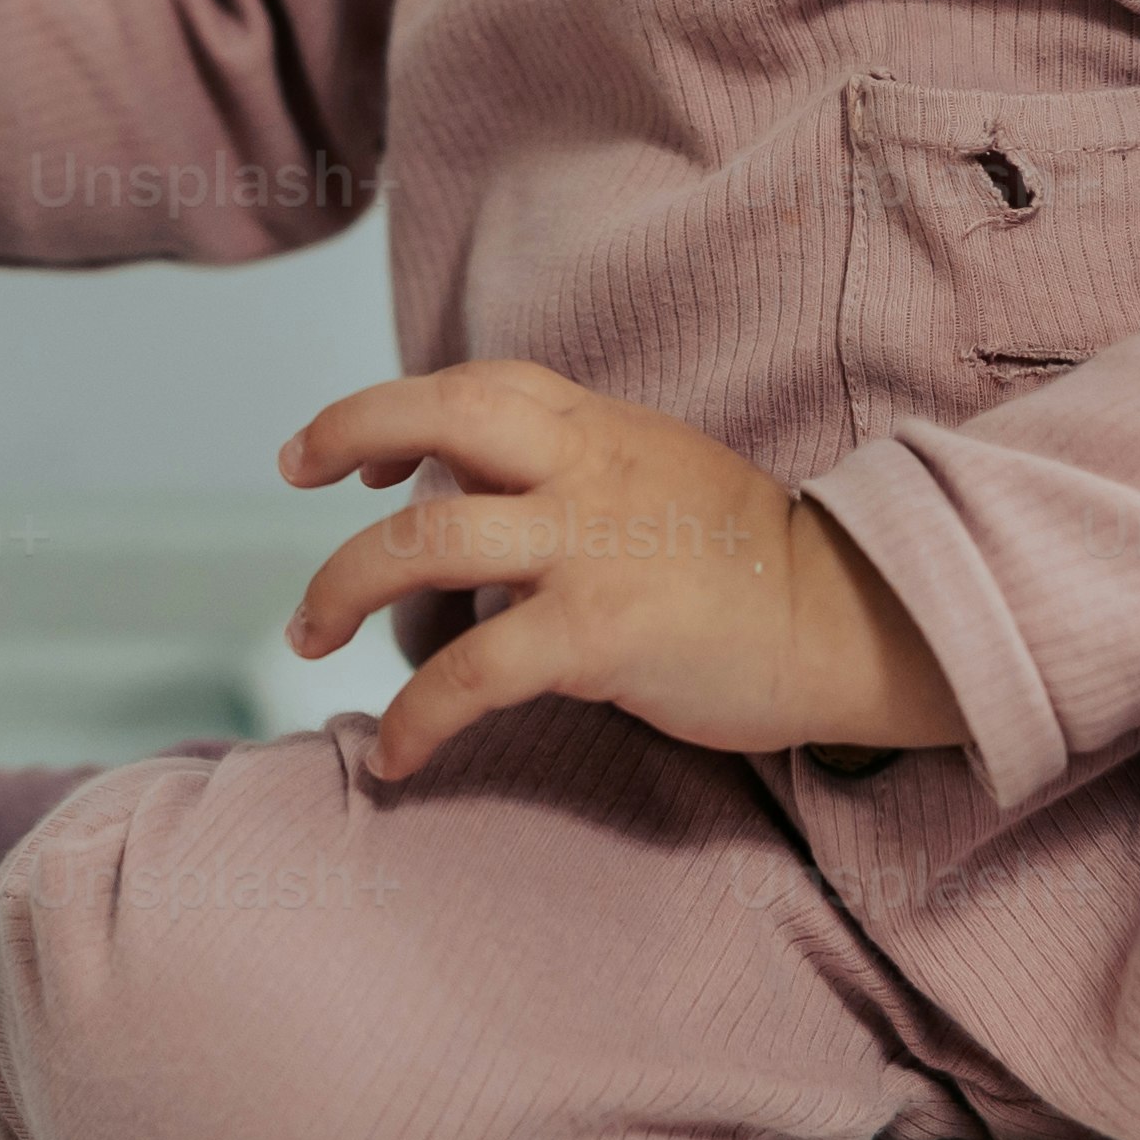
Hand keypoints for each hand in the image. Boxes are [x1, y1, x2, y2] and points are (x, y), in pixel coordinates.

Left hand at [278, 360, 969, 780]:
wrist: (849, 621)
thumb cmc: (750, 563)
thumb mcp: (657, 471)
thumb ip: (570, 468)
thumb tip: (468, 490)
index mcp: (597, 426)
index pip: (473, 384)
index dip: (392, 409)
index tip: (347, 457)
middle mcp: (584, 469)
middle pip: (433, 419)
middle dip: (342, 434)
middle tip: (290, 479)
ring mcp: (589, 547)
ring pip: (422, 543)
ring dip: (340, 590)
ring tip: (305, 640)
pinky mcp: (598, 634)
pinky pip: (469, 672)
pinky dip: (414, 718)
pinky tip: (394, 755)